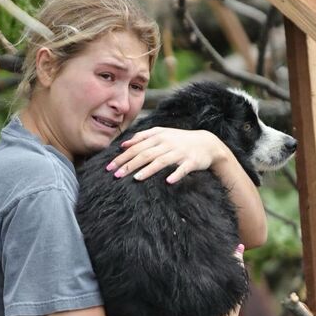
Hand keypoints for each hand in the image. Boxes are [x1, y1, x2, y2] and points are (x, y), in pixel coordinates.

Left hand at [105, 127, 226, 182]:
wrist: (207, 143)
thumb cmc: (179, 140)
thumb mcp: (161, 134)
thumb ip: (142, 137)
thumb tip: (123, 144)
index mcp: (158, 136)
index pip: (136, 147)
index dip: (122, 157)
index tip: (109, 167)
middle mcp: (167, 143)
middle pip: (145, 154)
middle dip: (129, 164)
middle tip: (116, 175)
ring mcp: (180, 152)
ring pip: (162, 161)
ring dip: (148, 170)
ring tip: (136, 178)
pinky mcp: (192, 161)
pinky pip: (183, 169)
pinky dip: (176, 175)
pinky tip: (168, 182)